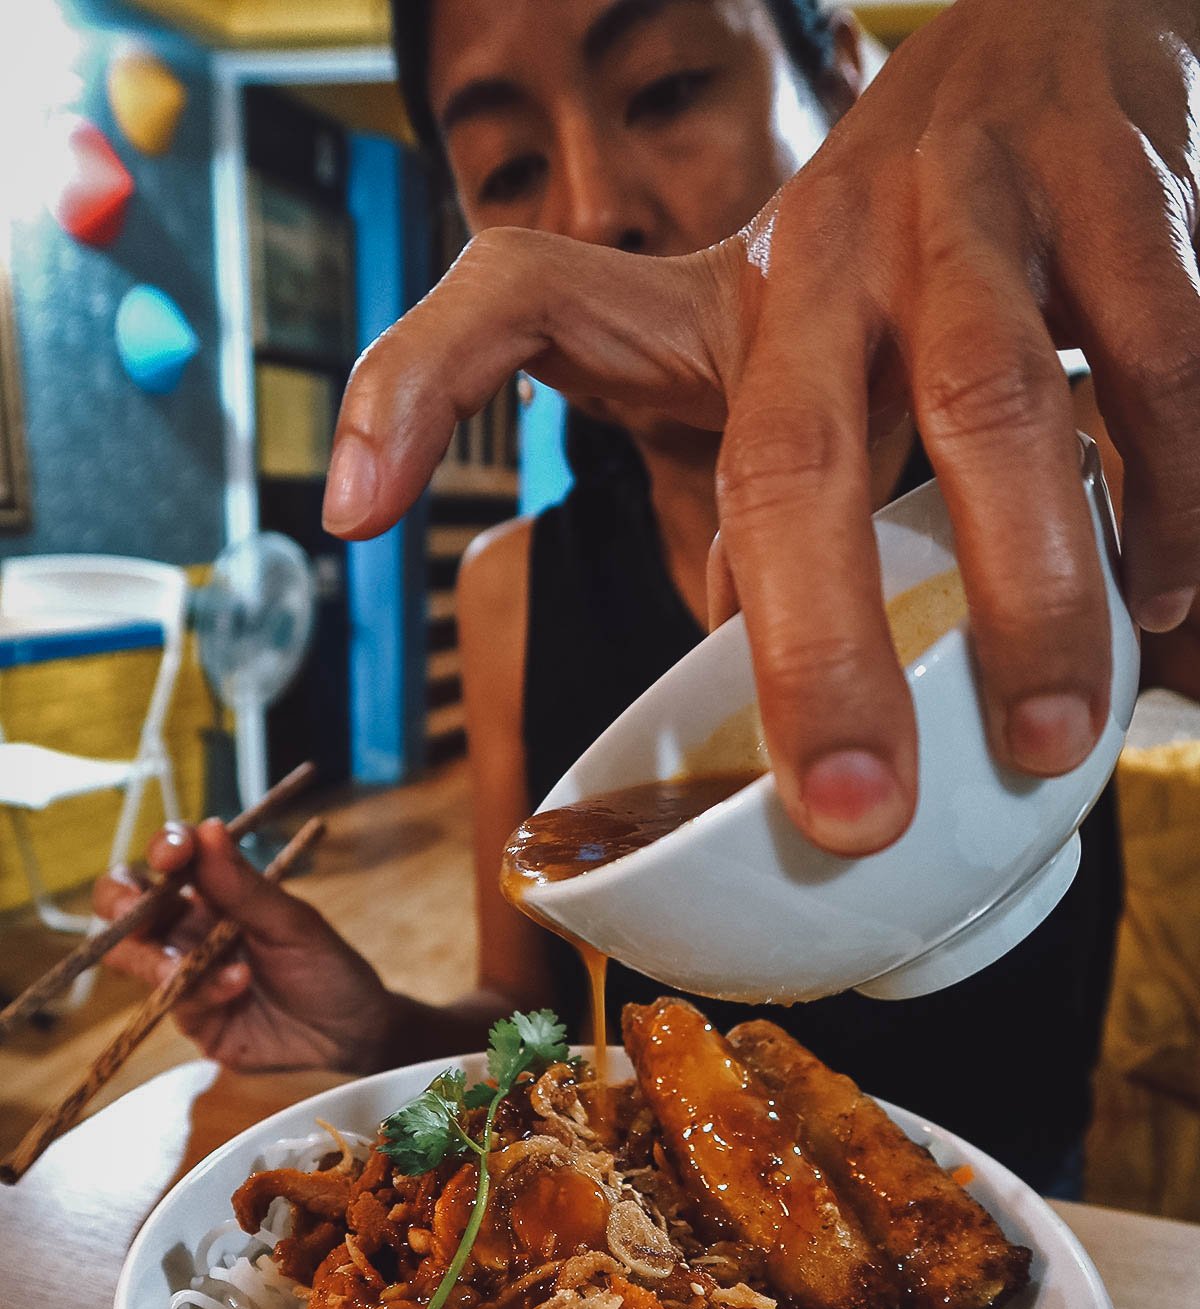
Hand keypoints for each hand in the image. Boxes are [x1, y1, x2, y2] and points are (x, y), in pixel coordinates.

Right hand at [93, 821, 400, 1071]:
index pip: (168, 860)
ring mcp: (185, 974)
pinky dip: (203, 989)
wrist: (350, 1032)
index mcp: (212, 894)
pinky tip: (238, 984)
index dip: (163, 848)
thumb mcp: (293, 923)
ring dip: (157, 955)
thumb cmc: (327, 967)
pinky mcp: (192, 1017)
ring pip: (132, 955)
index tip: (175, 851)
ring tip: (190, 965)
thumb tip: (208, 829)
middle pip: (122, 905)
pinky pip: (175, 1000)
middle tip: (139, 905)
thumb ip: (245, 886)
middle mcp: (188, 930)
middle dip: (120, 901)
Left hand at [322, 0, 1198, 855]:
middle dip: (822, 642)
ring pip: (1008, 401)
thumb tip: (714, 698)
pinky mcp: (1131, 195)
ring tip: (1062, 733)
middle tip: (854, 809)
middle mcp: (834, 241)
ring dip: (1038, 588)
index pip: (524, 298)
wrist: (1063, 43)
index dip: (411, 384)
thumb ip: (732, 497)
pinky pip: (1164, 366)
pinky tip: (1170, 606)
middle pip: (798, 443)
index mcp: (724, 286)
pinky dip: (1178, 503)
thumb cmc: (889, 252)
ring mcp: (982, 207)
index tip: (343, 514)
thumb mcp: (765, 344)